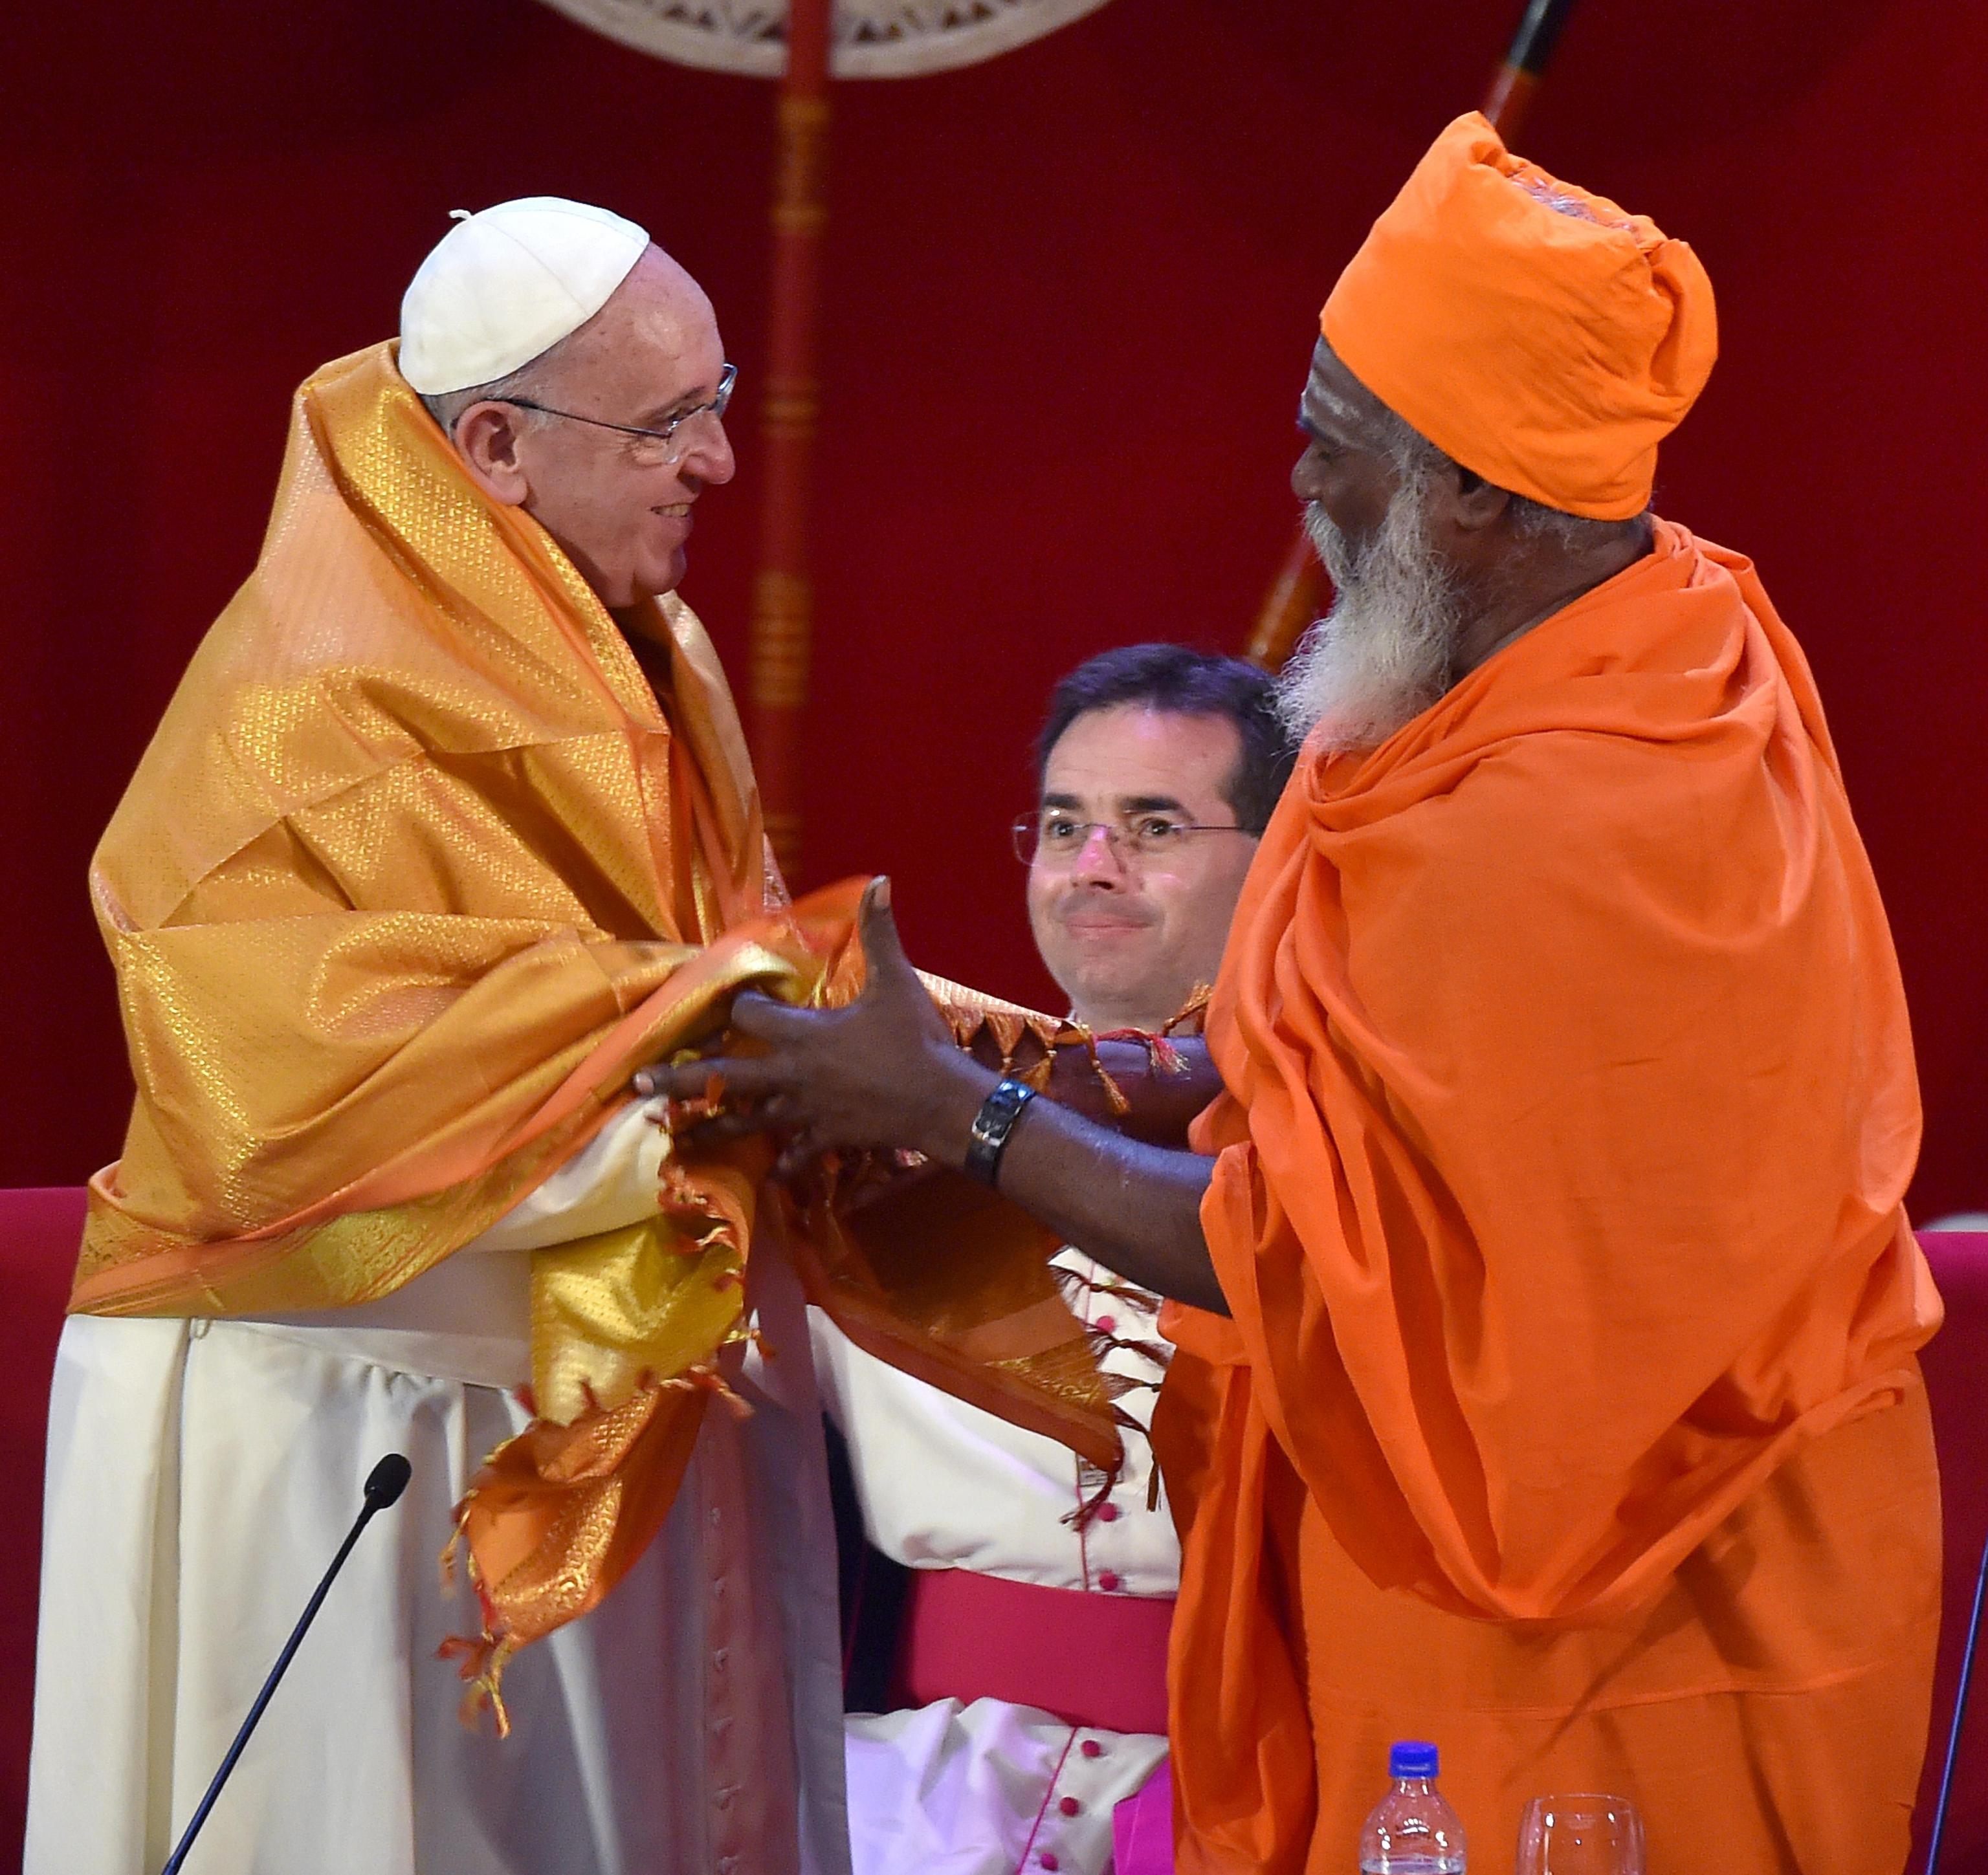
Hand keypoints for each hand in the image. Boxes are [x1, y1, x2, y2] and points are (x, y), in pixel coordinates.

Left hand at [634, 878, 993, 1177]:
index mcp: (803, 1034)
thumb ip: (880, 931)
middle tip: (639, 1082)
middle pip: (724, 1077)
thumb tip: (880, 881)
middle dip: (680, 1078)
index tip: (728, 1003)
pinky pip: (797, 1155)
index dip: (737, 1006)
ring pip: (748, 1121)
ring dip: (714, 1128)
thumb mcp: (896, 980)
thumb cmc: (914, 1041)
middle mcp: (792, 1075)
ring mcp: (805, 1111)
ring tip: (679, 1137)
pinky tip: (770, 1177)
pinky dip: (784, 1166)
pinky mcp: (826, 1137)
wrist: (940, 1102)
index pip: (748, 1017)